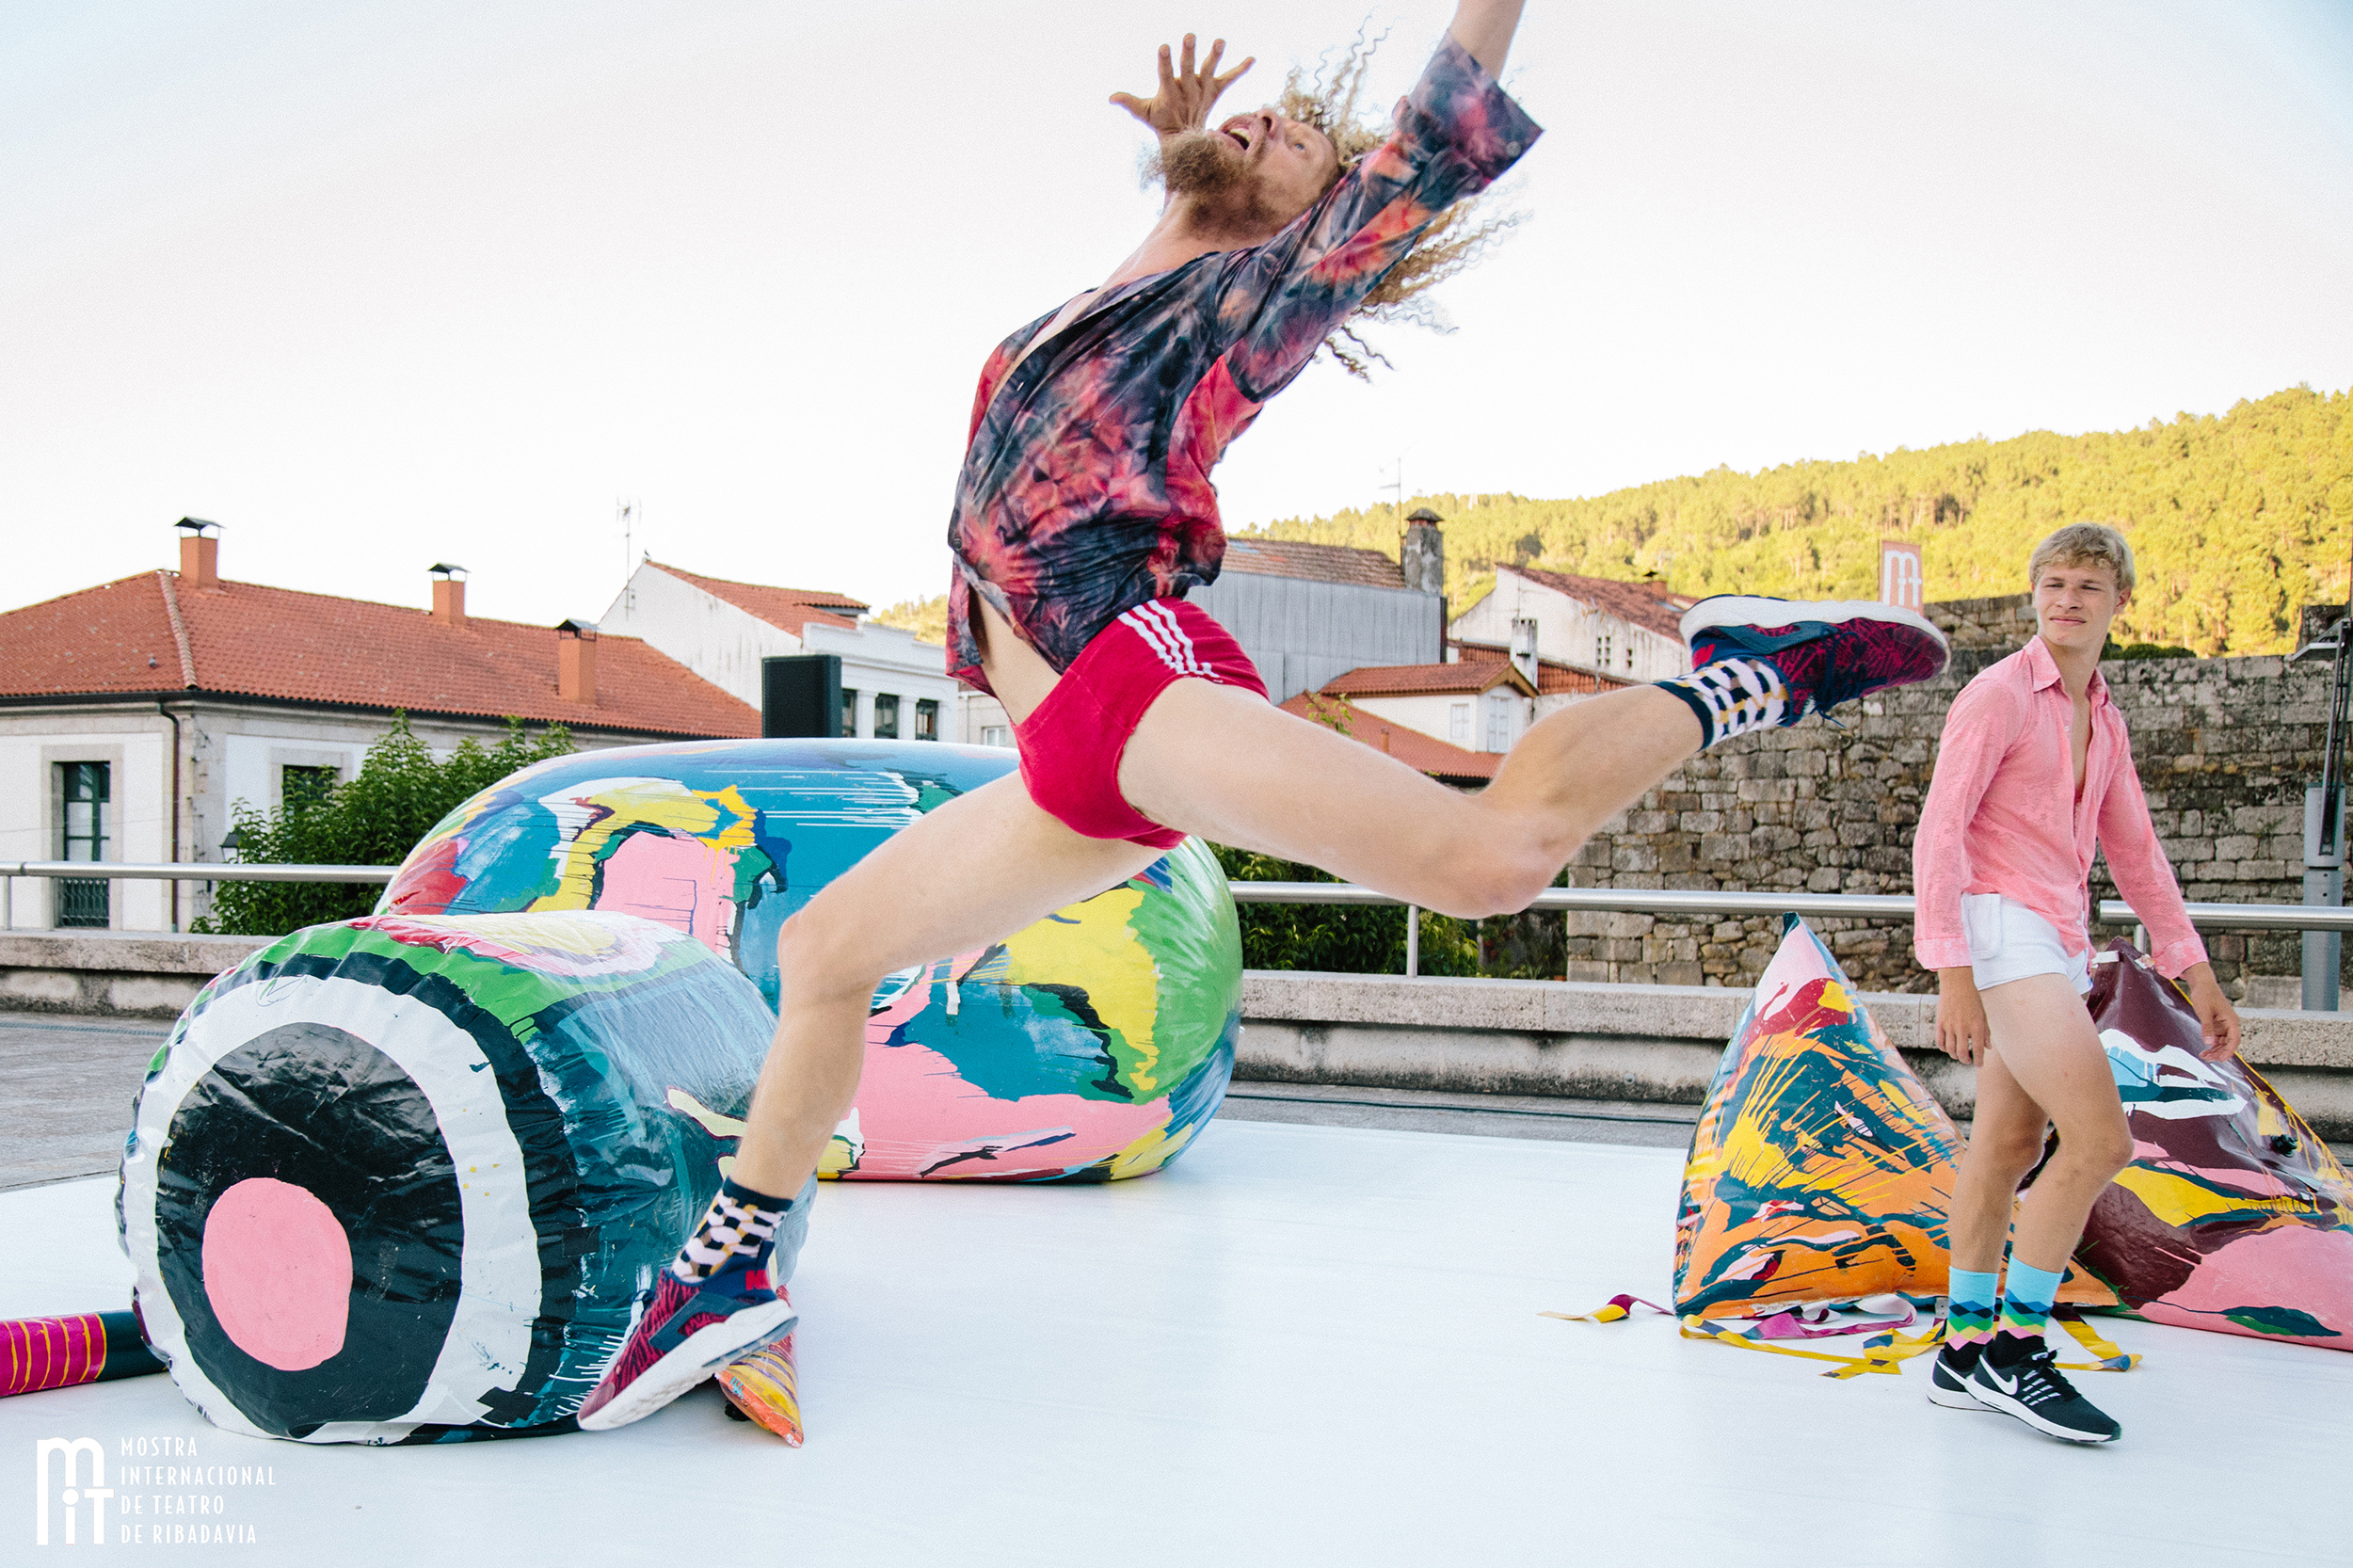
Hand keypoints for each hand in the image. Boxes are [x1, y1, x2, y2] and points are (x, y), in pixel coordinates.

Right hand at [1110, 33, 1252, 140]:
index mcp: (1170, 95)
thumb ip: (1128, 102)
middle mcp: (1189, 92)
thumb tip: (1110, 97)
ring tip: (1221, 41)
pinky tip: (1253, 58)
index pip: (1166, 75)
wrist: (1185, 139)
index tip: (1163, 46)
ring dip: (1215, 56)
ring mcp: (1204, 91)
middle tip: (1190, 35)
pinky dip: (1241, 70)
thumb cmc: (1161, 121)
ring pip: (1209, 71)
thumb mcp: (1143, 113)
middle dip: (1189, 53)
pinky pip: (1230, 80)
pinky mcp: (1215, 91)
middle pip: (1189, 70)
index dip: (1165, 62)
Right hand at [1936, 968, 1989, 1064]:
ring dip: (1954, 1055)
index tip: (1979, 1065)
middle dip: (1965, 1060)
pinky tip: (1947, 1047)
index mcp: (1976, 1027)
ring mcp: (1950, 1026)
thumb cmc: (1972, 999)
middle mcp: (1963, 1028)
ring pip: (1950, 1049)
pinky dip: (1943, 1048)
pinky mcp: (1940, 1023)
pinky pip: (1940, 1041)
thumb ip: (1986, 1032)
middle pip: (1962, 1053)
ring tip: (1958, 1055)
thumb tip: (1988, 1047)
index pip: (1977, 1050)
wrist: (1957, 985)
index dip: (1979, 1060)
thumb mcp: (1983, 1015)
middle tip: (1967, 1060)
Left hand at [2182, 962, 2241, 1060]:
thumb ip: (2207, 1027)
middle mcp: (2230, 1024)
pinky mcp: (2217, 1026)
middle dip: (2220, 1052)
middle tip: (2208, 1059)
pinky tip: (2204, 1051)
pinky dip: (2212, 1045)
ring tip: (2204, 1057)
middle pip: (2229, 1043)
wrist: (2202, 985)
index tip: (2222, 1059)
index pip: (2235, 1040)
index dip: (2229, 1051)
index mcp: (2232, 1021)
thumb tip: (2209, 1043)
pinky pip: (2217, 1039)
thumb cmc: (2205, 995)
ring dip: (2215, 1050)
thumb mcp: (2204, 1012)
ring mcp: (2224, 1026)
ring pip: (2223, 1043)